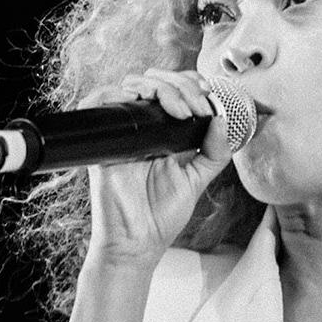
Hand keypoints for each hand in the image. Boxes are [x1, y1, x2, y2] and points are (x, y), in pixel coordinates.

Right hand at [81, 67, 236, 263]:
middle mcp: (141, 127)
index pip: (173, 89)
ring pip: (131, 84)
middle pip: (153, 80)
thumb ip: (214, 152)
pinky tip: (145, 105)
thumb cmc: (161, 214)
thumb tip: (222, 120)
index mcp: (162, 132)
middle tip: (197, 106)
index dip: (190, 84)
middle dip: (180, 84)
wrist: (137, 242)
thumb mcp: (198, 179)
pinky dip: (119, 94)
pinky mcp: (103, 142)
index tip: (208, 98)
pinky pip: (99, 103)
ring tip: (180, 110)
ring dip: (160, 87)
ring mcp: (122, 132)